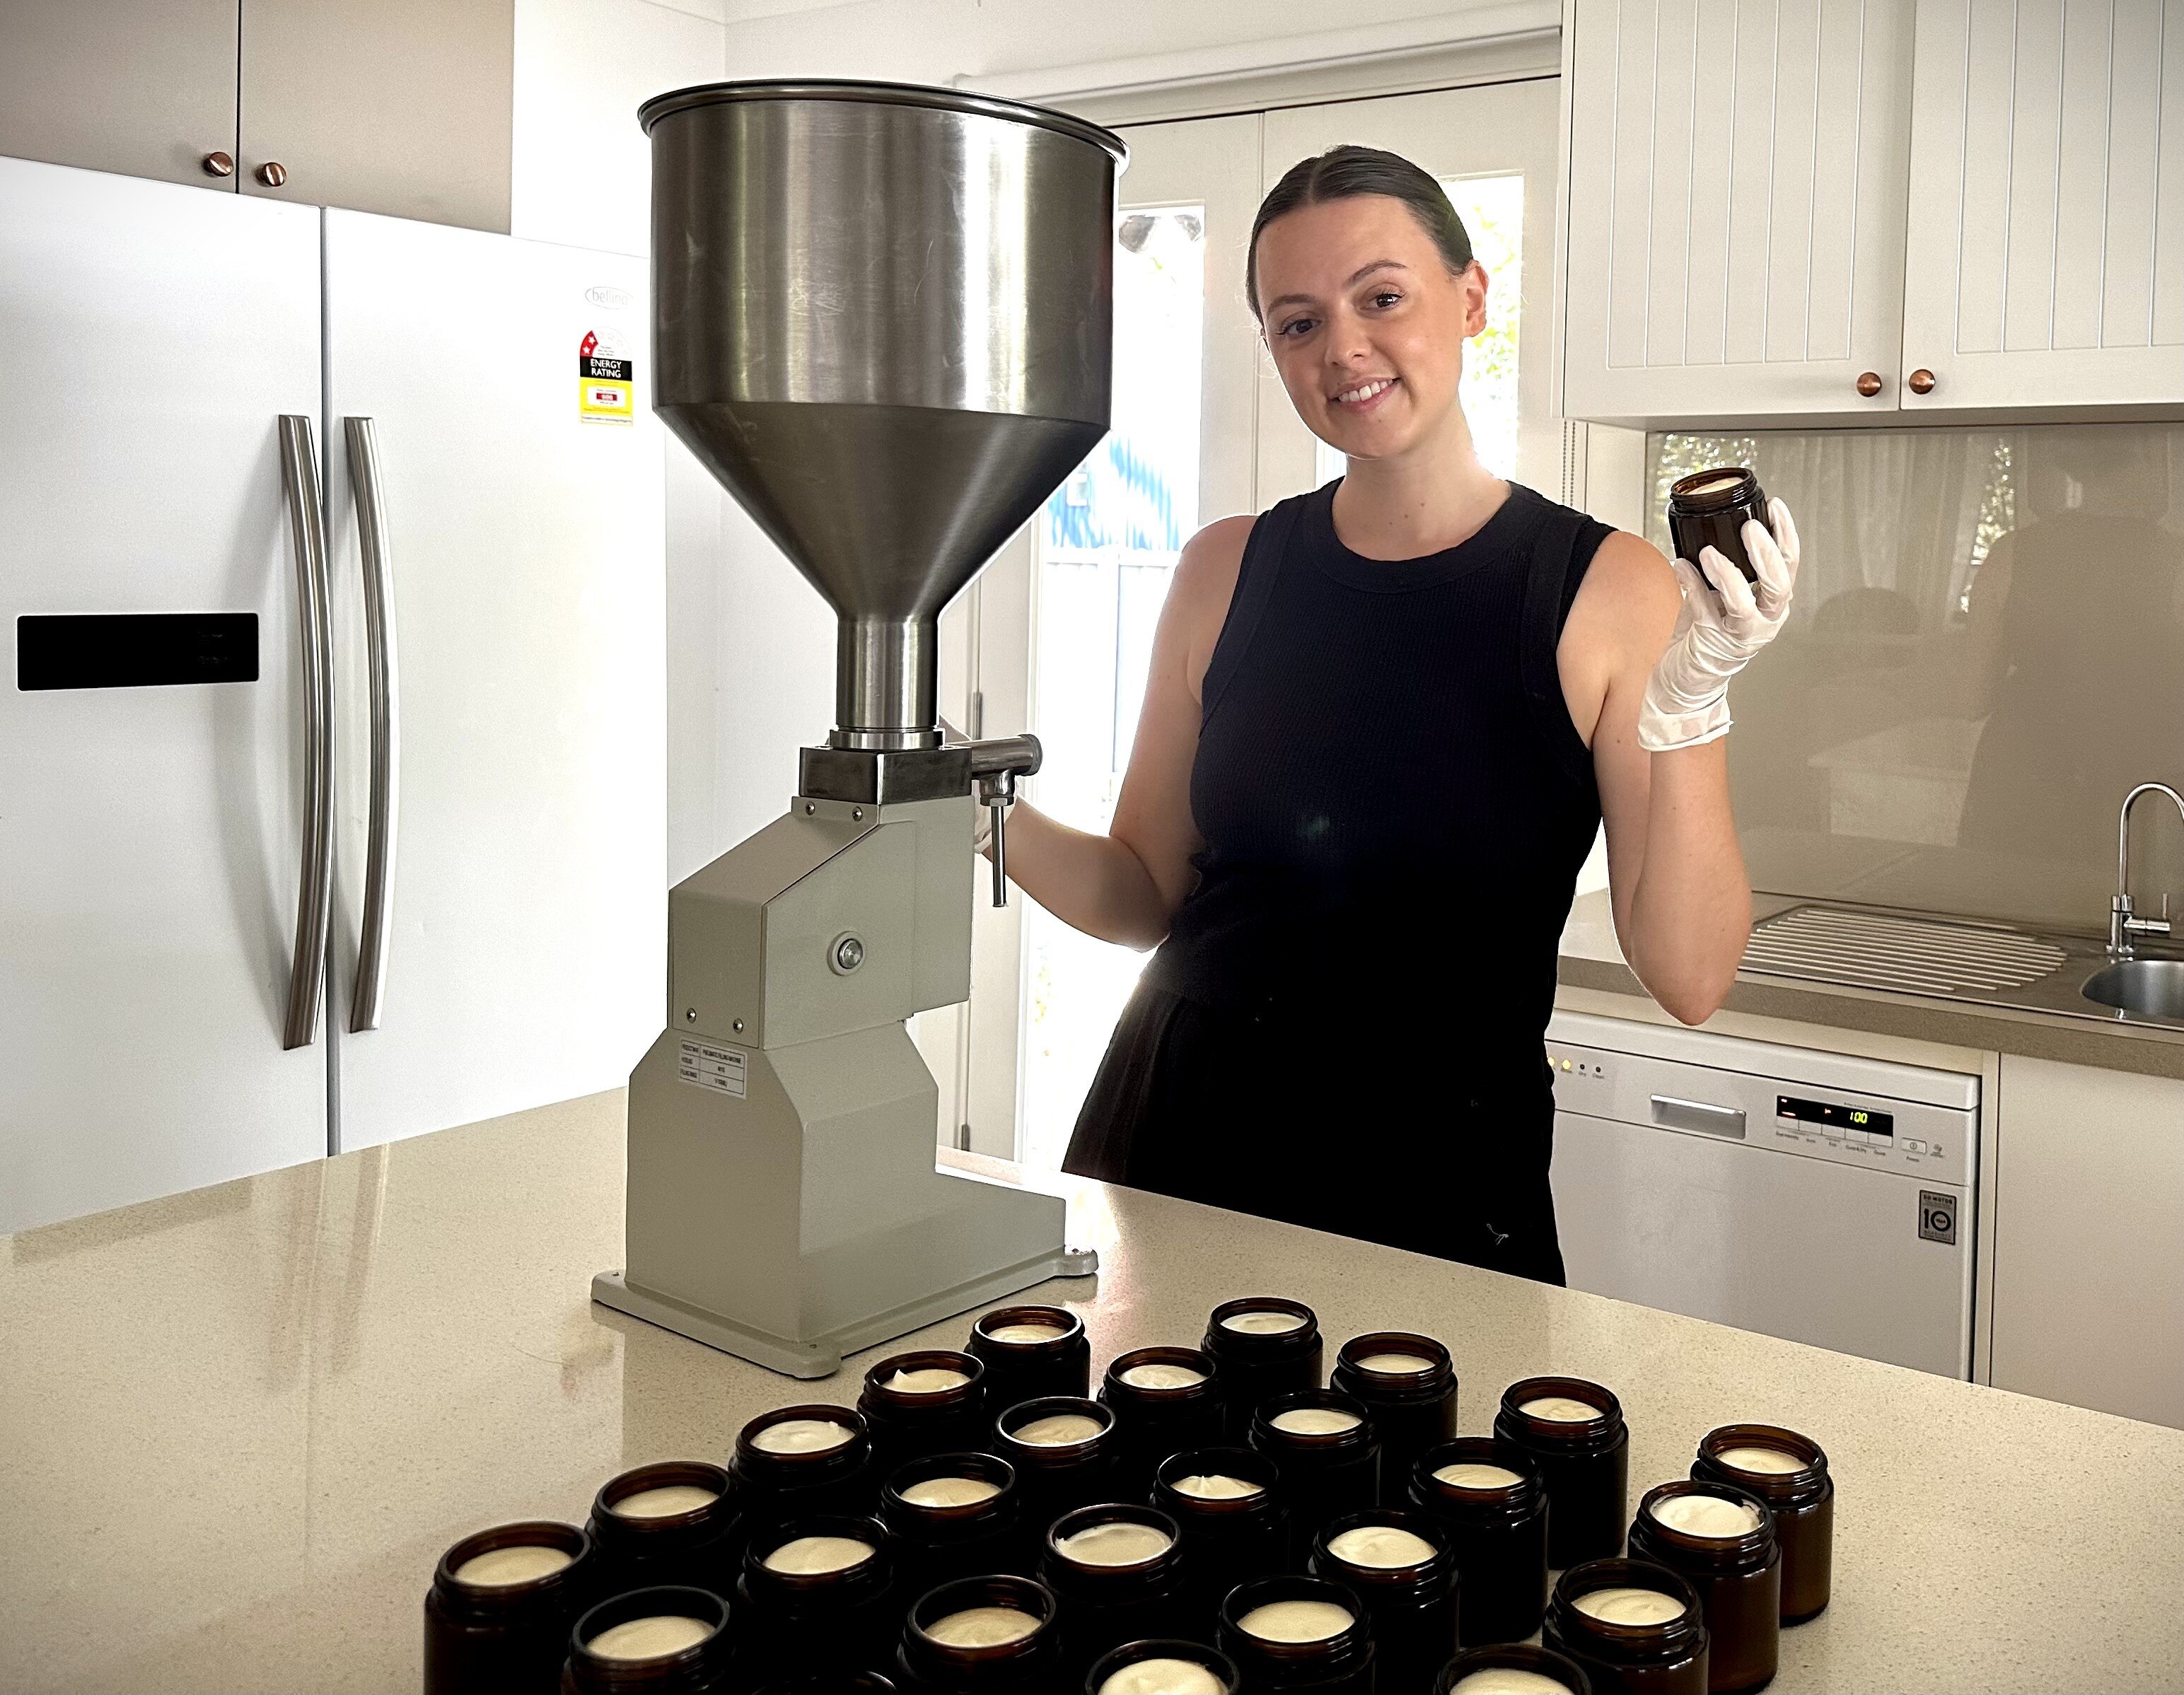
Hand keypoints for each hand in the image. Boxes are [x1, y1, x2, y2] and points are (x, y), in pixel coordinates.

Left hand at [1638, 497, 1799, 750]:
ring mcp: (1740, 634)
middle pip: (1779, 585)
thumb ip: (1728, 569)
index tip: (1774, 507)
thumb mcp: (1724, 596)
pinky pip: (1703, 610)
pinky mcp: (1711, 643)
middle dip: (1766, 554)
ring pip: (1744, 603)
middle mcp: (1764, 620)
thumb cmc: (1706, 633)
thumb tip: (1714, 528)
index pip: (1790, 564)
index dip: (1786, 535)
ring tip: (1708, 552)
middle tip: (1750, 528)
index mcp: (1772, 603)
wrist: (1686, 679)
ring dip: (1727, 574)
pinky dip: (1691, 585)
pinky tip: (1680, 565)